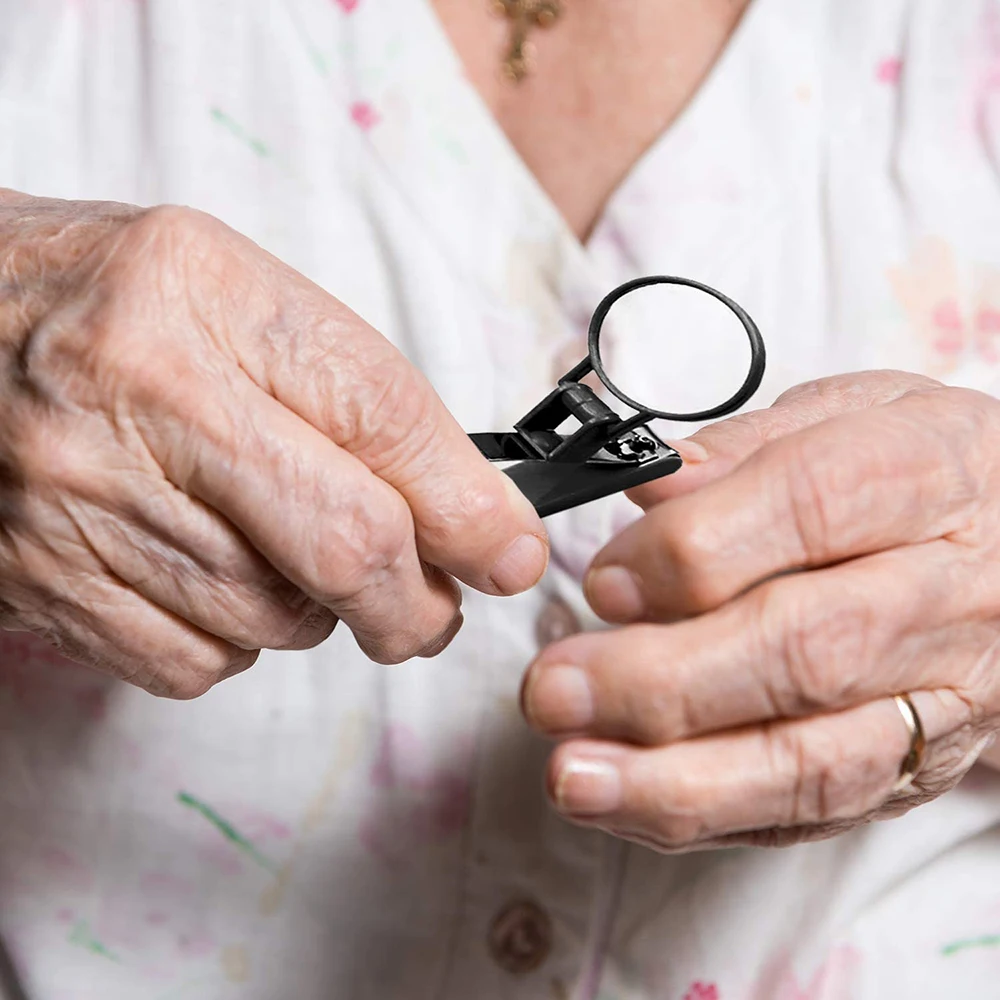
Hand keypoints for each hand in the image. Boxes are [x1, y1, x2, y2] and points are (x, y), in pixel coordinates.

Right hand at [0, 191, 546, 696]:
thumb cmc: (109, 307)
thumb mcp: (236, 296)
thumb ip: (353, 394)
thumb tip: (466, 510)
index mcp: (202, 297)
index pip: (382, 418)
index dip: (470, 506)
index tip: (512, 551)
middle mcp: (140, 397)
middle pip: (344, 546)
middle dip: (419, 602)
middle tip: (434, 606)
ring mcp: (82, 501)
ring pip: (278, 621)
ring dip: (320, 614)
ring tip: (285, 556)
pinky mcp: (48, 585)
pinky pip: (199, 662)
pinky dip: (239, 640)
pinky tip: (211, 578)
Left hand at [521, 371, 999, 850]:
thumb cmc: (918, 471)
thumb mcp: (852, 413)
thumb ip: (747, 449)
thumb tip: (653, 488)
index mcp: (926, 475)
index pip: (808, 509)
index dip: (694, 551)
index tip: (604, 581)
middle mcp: (944, 593)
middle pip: (803, 649)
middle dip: (661, 679)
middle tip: (555, 688)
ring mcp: (938, 696)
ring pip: (813, 757)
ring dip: (677, 780)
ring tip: (573, 777)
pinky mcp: (916, 768)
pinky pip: (814, 811)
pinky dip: (710, 817)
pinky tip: (626, 804)